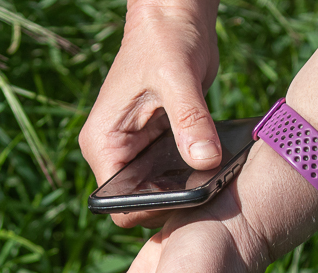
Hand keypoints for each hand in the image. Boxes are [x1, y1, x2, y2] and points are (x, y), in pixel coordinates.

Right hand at [79, 0, 220, 228]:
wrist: (176, 18)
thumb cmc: (164, 39)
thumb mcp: (178, 78)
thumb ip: (190, 121)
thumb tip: (205, 161)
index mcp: (103, 142)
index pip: (115, 201)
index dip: (147, 209)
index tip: (183, 197)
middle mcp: (116, 152)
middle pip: (138, 202)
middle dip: (170, 201)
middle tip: (206, 191)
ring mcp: (138, 152)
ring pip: (159, 192)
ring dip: (184, 191)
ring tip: (214, 180)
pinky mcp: (159, 147)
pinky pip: (174, 176)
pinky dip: (193, 176)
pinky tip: (215, 167)